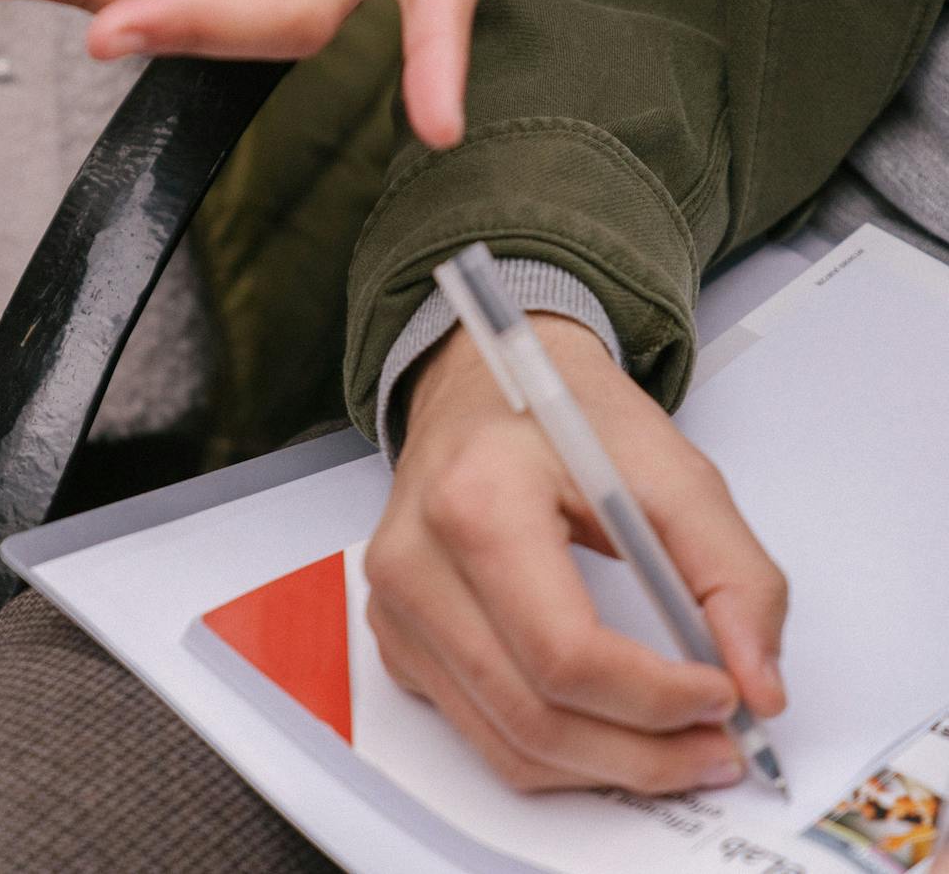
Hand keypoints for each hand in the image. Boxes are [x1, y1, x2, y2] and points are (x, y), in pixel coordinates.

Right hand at [365, 314, 788, 792]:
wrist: (478, 384)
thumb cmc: (561, 417)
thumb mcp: (673, 469)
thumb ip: (734, 575)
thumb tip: (758, 684)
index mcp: (475, 502)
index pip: (563, 651)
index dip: (656, 697)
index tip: (725, 696)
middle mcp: (415, 562)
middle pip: (532, 713)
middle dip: (642, 752)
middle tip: (717, 746)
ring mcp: (395, 609)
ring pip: (505, 743)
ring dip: (605, 767)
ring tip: (680, 749)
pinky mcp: (396, 640)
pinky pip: (479, 733)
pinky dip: (557, 753)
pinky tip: (612, 728)